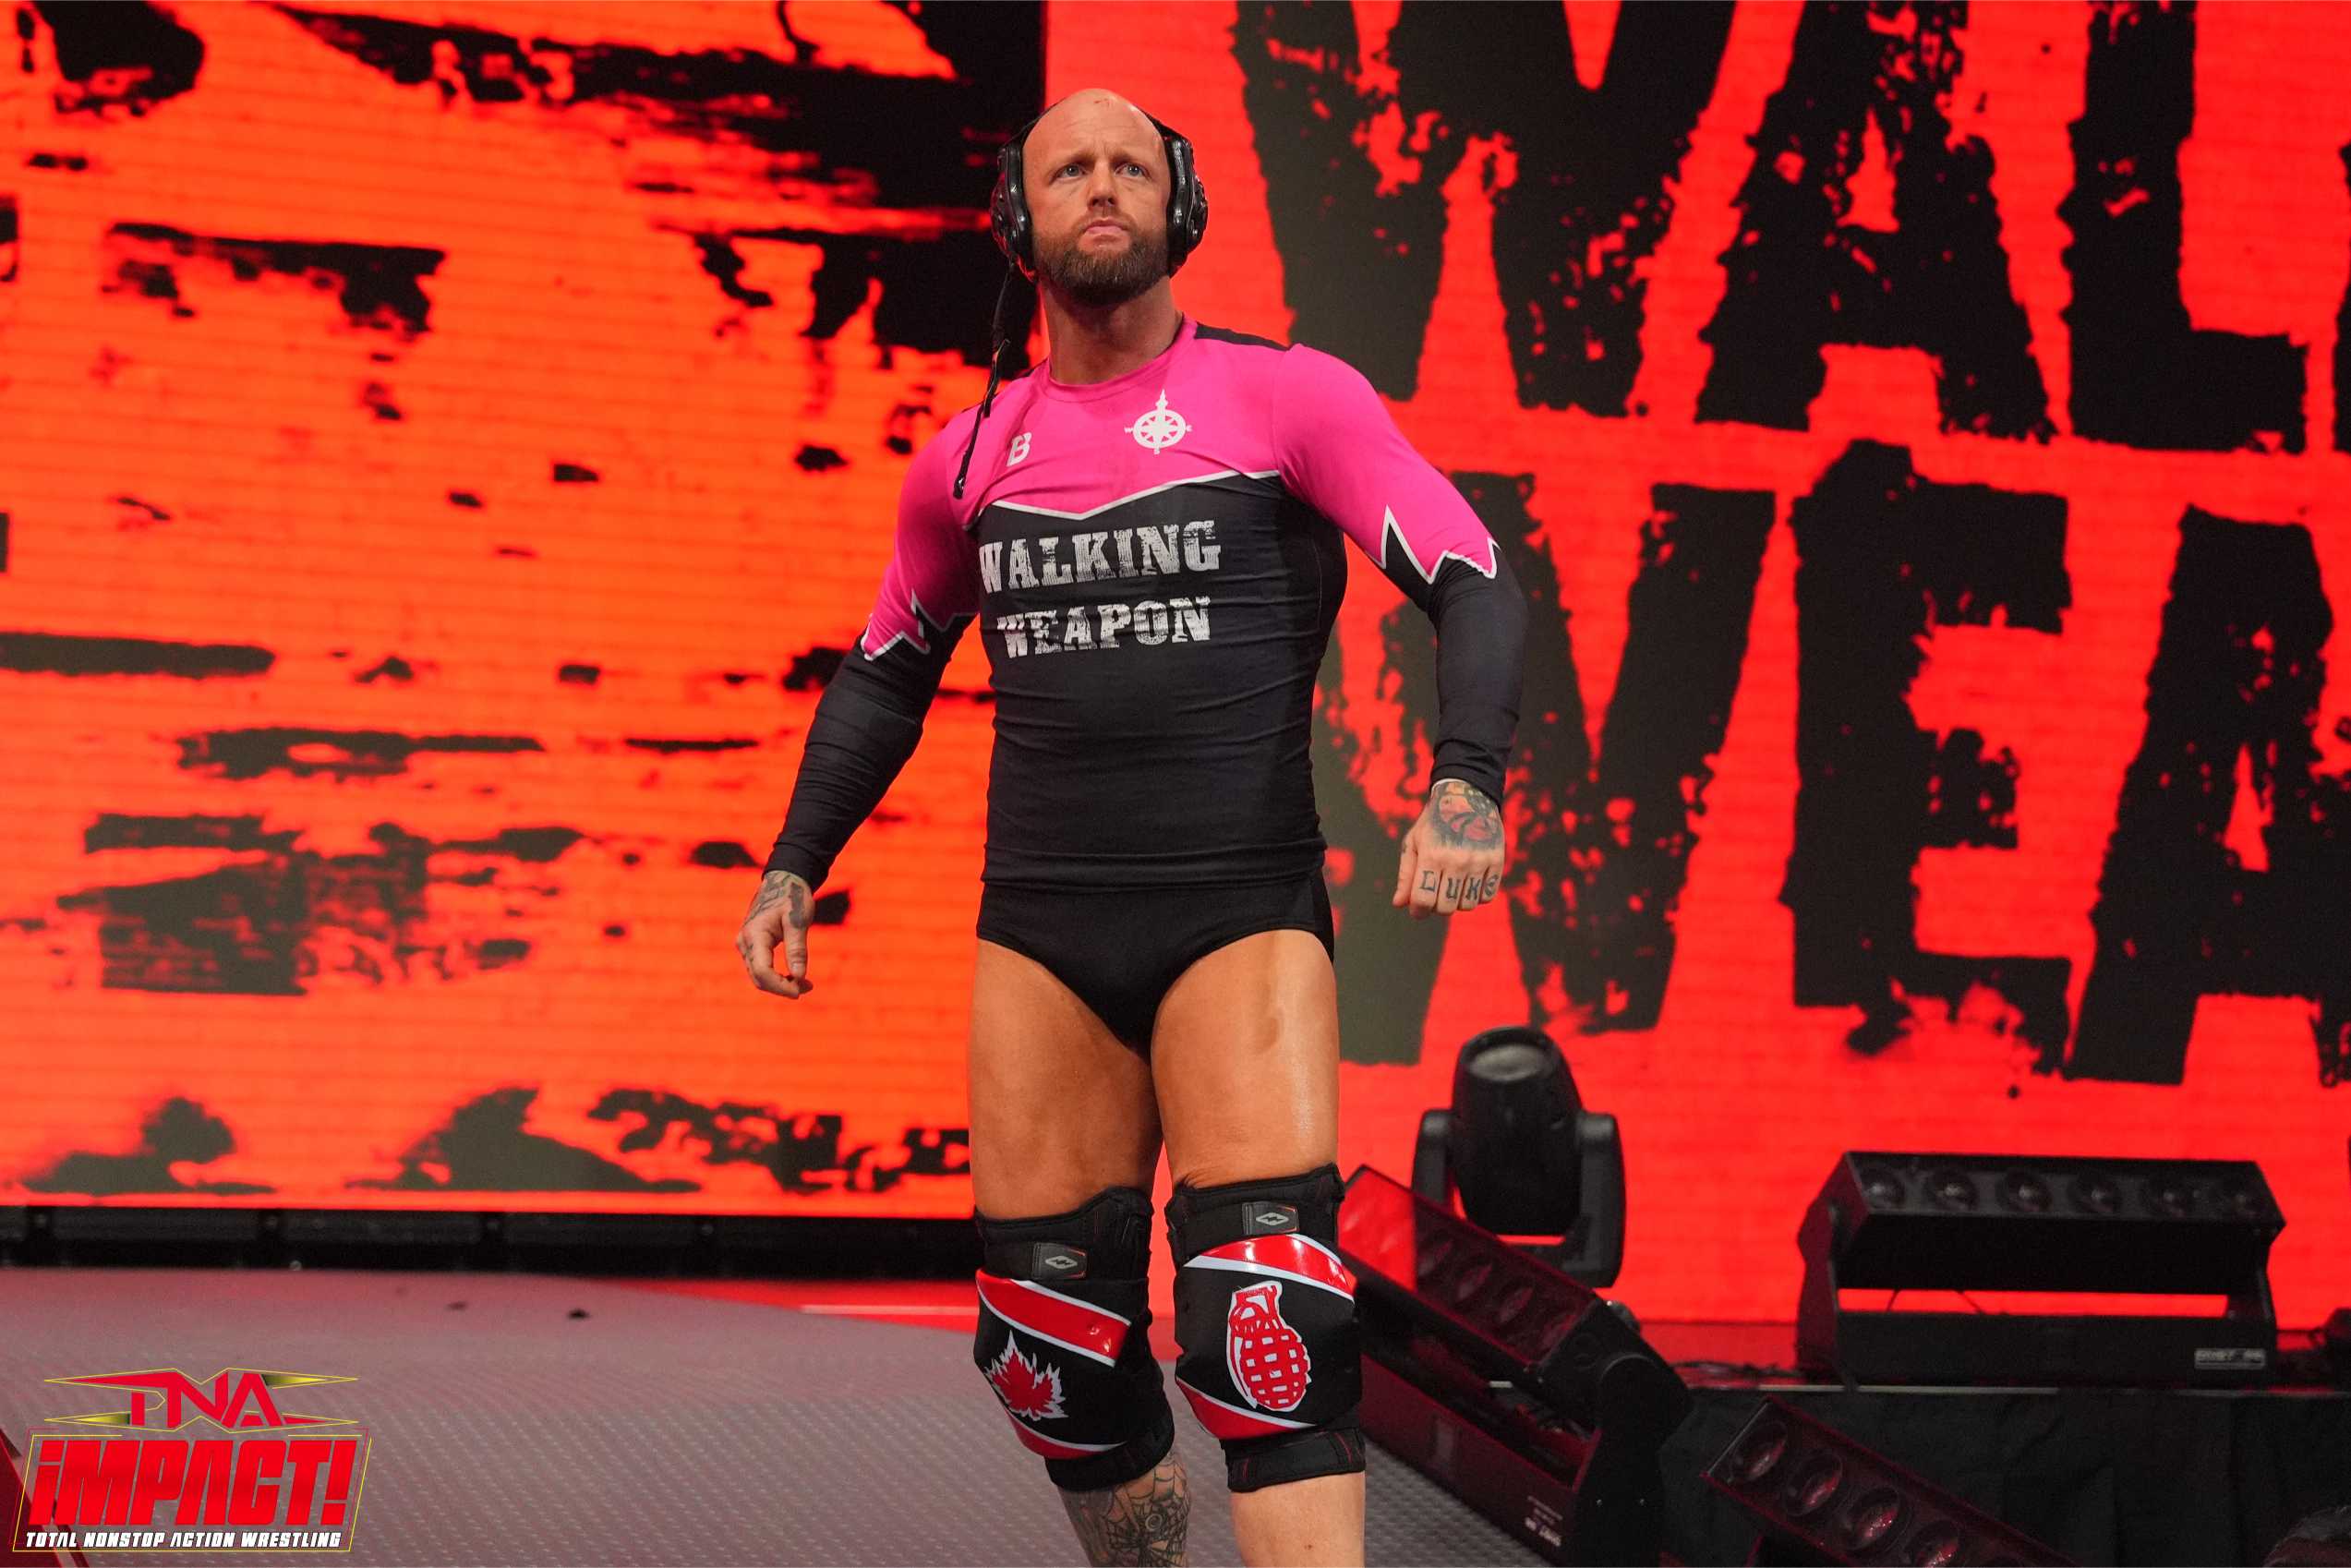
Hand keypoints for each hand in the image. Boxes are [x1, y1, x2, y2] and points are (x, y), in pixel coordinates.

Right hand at [738, 870, 816, 997]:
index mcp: (754, 935)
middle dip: (782, 988)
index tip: (800, 989)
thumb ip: (797, 948)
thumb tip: (799, 976)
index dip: (780, 986)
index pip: (762, 971)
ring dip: (780, 984)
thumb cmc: (792, 898)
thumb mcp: (798, 921)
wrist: (782, 882)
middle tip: (808, 987)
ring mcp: (745, 945)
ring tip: (806, 984)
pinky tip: (795, 976)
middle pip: (758, 978)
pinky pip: (761, 969)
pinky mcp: (751, 947)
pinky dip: (777, 977)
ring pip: (758, 977)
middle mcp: (745, 942)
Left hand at [1392, 779, 1505, 919]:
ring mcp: (1479, 861)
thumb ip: (1406, 875)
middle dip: (1437, 907)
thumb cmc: (1433, 823)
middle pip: (1446, 908)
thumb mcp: (1413, 842)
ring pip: (1467, 905)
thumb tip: (1399, 904)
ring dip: (1457, 902)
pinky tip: (1469, 882)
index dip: (1417, 911)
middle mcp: (1457, 860)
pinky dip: (1477, 896)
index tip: (1417, 908)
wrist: (1466, 797)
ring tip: (1452, 886)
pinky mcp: (1496, 861)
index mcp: (1432, 855)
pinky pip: (1487, 896)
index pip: (1423, 900)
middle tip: (1435, 894)